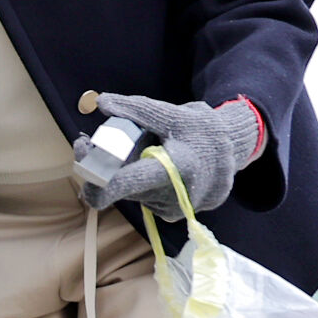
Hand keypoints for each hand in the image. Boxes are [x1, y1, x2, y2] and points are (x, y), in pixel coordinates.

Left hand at [83, 95, 262, 215]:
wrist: (233, 152)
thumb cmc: (201, 129)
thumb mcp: (172, 113)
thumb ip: (135, 108)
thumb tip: (101, 102)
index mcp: (174, 169)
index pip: (121, 185)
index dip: (93, 177)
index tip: (84, 152)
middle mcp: (172, 197)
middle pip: (119, 186)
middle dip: (104, 164)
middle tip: (101, 139)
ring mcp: (172, 210)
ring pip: (128, 192)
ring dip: (123, 172)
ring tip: (144, 149)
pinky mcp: (170, 214)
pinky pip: (140, 196)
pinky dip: (137, 181)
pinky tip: (153, 164)